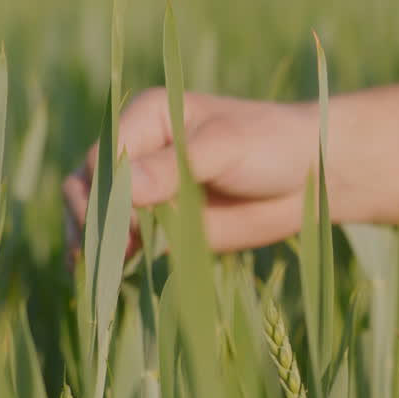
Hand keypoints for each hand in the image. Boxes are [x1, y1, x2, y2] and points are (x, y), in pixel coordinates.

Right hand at [63, 88, 319, 260]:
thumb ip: (176, 165)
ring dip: (97, 245)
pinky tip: (111, 279)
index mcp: (147, 118)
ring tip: (103, 274)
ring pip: (100, 218)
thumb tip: (128, 189)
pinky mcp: (162, 225)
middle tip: (117, 254)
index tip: (127, 224)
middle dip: (95, 222)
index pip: (104, 157)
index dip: (107, 193)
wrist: (310, 176)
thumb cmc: (272, 143)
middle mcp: (138, 152)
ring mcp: (147, 192)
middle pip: (89, 187)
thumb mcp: (226, 147)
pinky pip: (127, 243)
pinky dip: (115, 260)